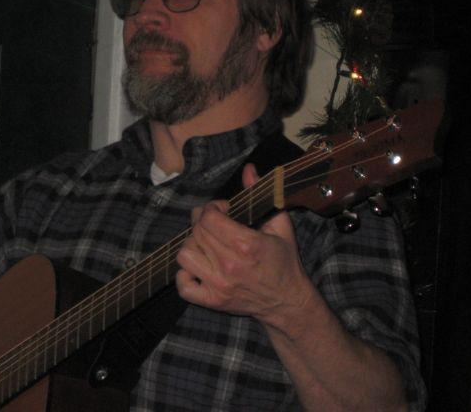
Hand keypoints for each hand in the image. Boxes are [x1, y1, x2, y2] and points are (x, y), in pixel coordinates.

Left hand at [175, 164, 311, 323]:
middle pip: (197, 232)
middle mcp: (229, 265)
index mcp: (246, 245)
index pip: (209, 217)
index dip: (212, 207)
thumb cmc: (284, 262)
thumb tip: (249, 169)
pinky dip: (185, 275)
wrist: (287, 302)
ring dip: (193, 245)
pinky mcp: (212, 301)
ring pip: (185, 255)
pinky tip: (199, 267)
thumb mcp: (279, 225)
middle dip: (202, 221)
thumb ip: (260, 194)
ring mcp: (218, 285)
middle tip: (214, 223)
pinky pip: (183, 286)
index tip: (222, 209)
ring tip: (207, 244)